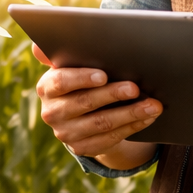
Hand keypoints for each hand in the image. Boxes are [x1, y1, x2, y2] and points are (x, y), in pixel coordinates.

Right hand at [32, 44, 161, 163]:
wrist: (80, 115)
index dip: (81, 78)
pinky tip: (147, 117)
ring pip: (102, 123)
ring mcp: (65, 133)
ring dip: (130, 113)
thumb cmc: (80, 80)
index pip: (60, 82)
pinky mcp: (81, 148)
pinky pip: (110, 139)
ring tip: (152, 105)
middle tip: (135, 88)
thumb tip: (39, 44)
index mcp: (46, 87)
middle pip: (84, 103)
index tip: (103, 75)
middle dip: (112, 95)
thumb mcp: (70, 66)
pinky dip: (132, 127)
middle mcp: (51, 113)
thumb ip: (61, 54)